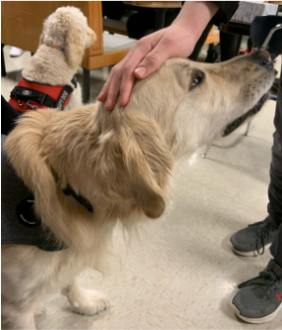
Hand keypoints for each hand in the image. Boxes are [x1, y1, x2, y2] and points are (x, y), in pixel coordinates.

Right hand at [98, 1, 217, 110]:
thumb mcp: (170, 48)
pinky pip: (122, 72)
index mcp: (141, 48)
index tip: (123, 103)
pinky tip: (112, 91)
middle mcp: (135, 52)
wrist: (184, 31)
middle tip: (108, 107)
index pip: (128, 71)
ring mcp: (135, 56)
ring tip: (103, 101)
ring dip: (110, 87)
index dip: (124, 88)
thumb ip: (154, 60)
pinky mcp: (138, 61)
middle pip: (118, 72)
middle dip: (112, 90)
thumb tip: (137, 74)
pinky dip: (115, 83)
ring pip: (117, 72)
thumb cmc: (180, 40)